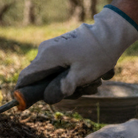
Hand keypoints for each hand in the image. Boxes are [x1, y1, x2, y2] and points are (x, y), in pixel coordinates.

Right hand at [16, 7, 137, 103]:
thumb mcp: (81, 76)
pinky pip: (66, 68)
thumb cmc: (97, 55)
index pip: (25, 78)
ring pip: (58, 75)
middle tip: (85, 89)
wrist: (111, 33)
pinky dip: (79, 74)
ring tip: (96, 80)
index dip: (25, 93)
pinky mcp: (64, 49)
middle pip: (45, 80)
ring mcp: (55, 49)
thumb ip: (62, 88)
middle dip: (65, 89)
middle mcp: (46, 51)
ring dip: (77, 83)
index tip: (32, 103)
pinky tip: (96, 73)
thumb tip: (47, 99)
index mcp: (47, 56)